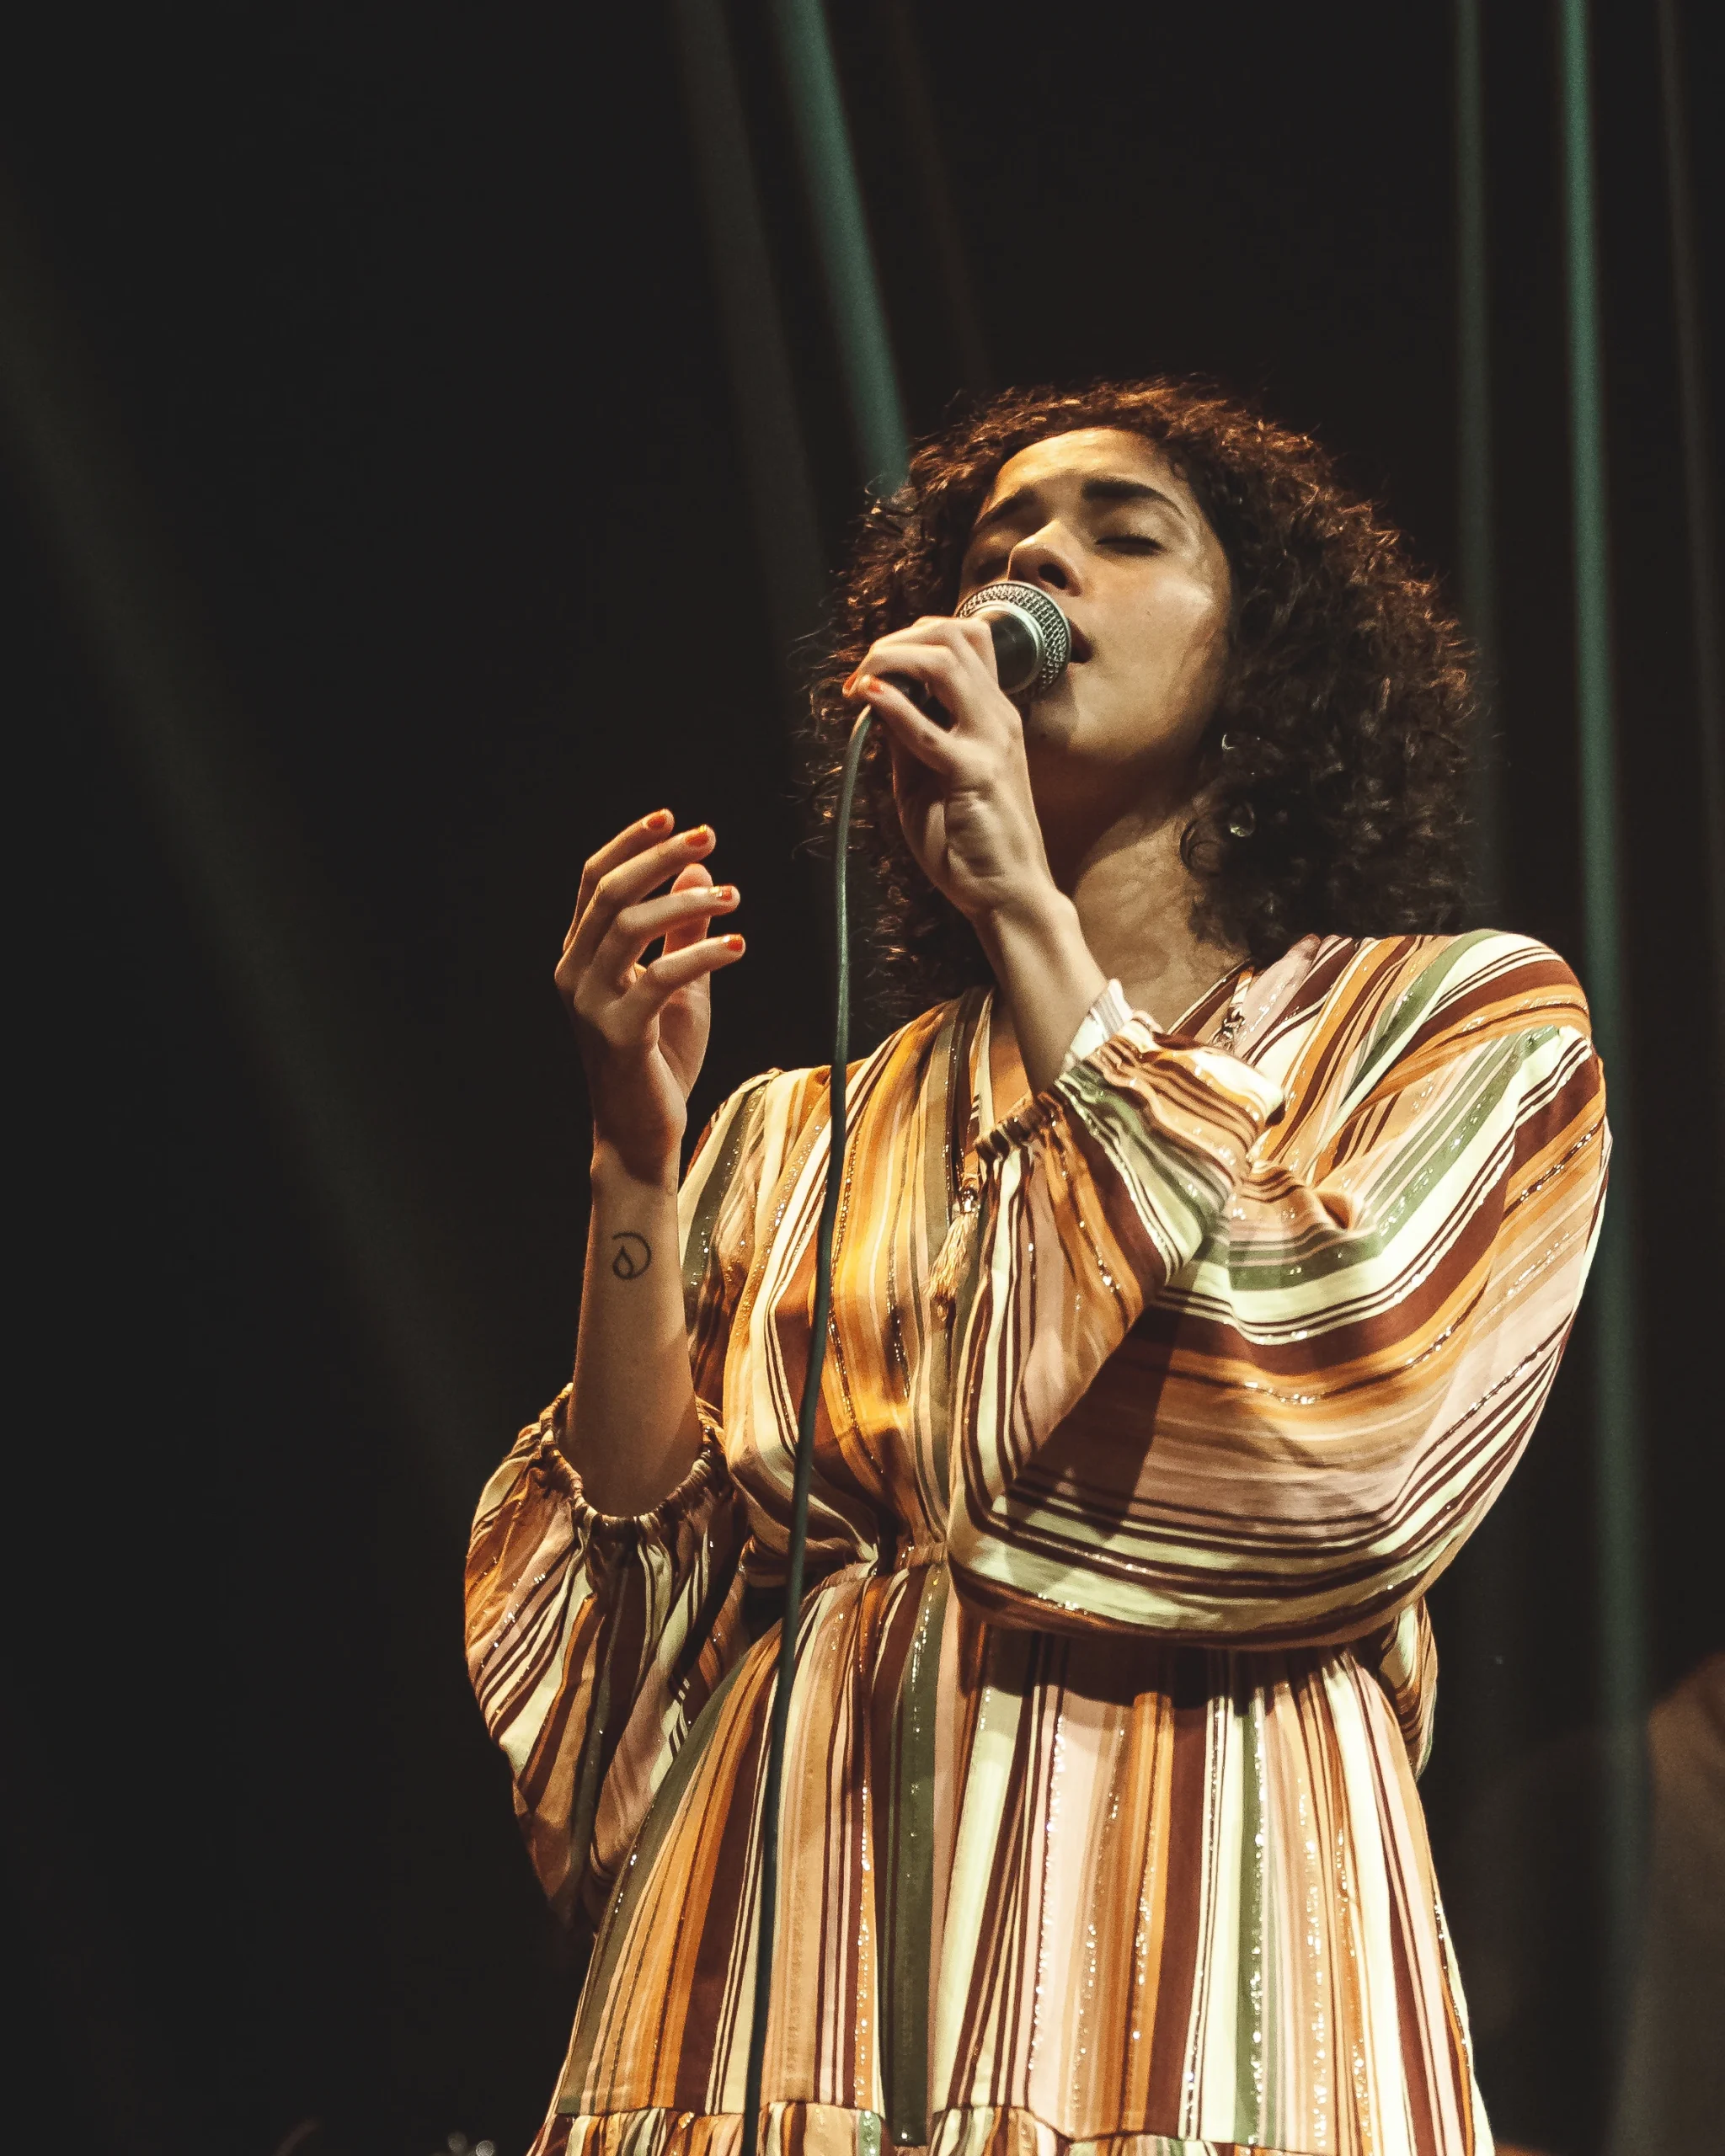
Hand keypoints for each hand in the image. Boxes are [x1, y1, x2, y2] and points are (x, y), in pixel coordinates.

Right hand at [555, 810, 743, 1185]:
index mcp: (581, 956)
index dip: (631, 843)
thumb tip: (698, 867)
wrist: (642, 1134)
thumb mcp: (678, 985)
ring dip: (686, 902)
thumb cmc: (657, 1060)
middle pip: (609, 892)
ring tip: (733, 895)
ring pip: (630, 926)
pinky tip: (739, 944)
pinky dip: (703, 954)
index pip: (594, 881)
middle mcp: (575, 973)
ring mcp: (591, 1004)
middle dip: (658, 857)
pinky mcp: (619, 1034)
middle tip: (707, 836)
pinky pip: (660, 978)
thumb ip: (683, 930)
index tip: (673, 818)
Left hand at [847, 619, 1104, 1090]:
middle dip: (896, 641)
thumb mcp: (930, 777)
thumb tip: (875, 703)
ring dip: (892, 660)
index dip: (914, 637)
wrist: (1009, 893)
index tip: (876, 668)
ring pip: (946, 661)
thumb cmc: (970, 841)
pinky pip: (928, 729)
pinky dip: (893, 706)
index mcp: (993, 715)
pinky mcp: (974, 774)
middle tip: (862, 672)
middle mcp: (998, 717)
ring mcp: (990, 742)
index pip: (966, 638)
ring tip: (860, 682)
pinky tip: (866, 698)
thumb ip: (909, 737)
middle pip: (954, 635)